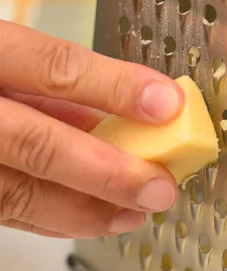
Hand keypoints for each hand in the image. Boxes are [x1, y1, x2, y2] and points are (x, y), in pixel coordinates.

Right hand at [0, 20, 183, 238]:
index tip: (166, 103)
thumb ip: (51, 80)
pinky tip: (90, 218)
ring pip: (17, 193)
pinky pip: (4, 210)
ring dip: (84, 209)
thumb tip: (114, 113)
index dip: (114, 87)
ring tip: (134, 213)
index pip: (53, 68)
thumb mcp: (4, 51)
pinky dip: (51, 218)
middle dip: (106, 171)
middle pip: (36, 144)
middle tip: (158, 186)